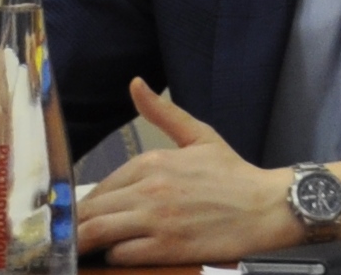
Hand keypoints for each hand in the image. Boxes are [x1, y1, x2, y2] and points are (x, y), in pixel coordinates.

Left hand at [79, 80, 340, 265]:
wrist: (266, 207)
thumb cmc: (233, 175)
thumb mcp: (199, 136)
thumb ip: (162, 112)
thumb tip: (135, 83)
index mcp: (153, 162)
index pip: (101, 186)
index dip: (87, 204)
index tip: (83, 215)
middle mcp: (150, 190)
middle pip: (93, 211)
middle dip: (78, 226)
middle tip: (74, 237)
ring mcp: (157, 220)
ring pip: (98, 233)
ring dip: (86, 243)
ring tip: (83, 249)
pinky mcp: (166, 248)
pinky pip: (121, 255)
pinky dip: (114, 257)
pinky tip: (120, 254)